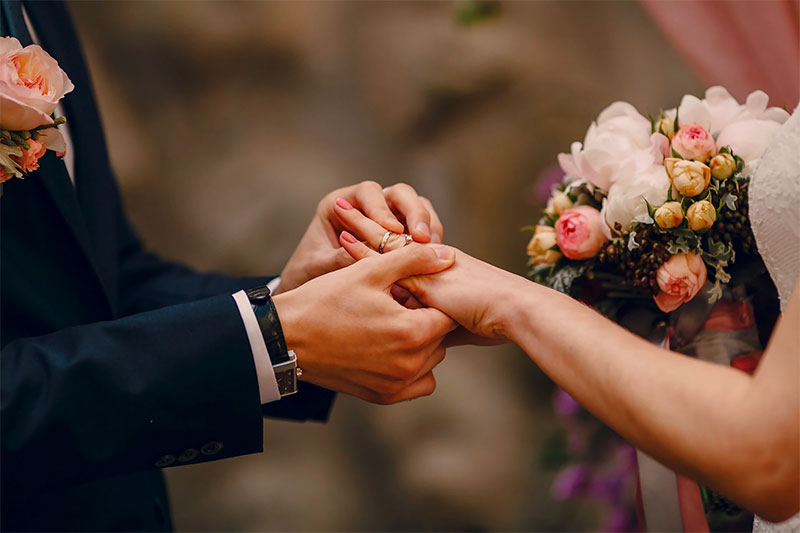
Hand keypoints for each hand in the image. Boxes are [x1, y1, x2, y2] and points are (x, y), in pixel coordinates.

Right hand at [273, 244, 456, 403]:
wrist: (285, 338)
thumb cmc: (325, 300)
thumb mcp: (370, 271)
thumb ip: (413, 260)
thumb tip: (448, 255)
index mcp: (411, 332)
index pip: (447, 314)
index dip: (431, 298)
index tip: (408, 291)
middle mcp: (409, 365)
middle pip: (441, 338)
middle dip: (426, 319)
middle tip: (396, 305)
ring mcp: (396, 385)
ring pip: (431, 360)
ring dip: (420, 343)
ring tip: (389, 325)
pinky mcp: (383, 396)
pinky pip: (417, 383)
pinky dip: (411, 367)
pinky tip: (387, 347)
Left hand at [276, 181, 443, 293]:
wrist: (308, 293)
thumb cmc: (307, 274)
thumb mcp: (318, 267)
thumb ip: (340, 258)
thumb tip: (370, 256)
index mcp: (340, 203)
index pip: (368, 192)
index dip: (382, 209)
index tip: (392, 231)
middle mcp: (366, 205)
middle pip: (399, 194)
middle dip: (414, 212)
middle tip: (422, 237)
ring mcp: (387, 217)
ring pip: (416, 206)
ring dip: (428, 224)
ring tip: (434, 247)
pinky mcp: (402, 235)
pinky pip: (422, 227)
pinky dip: (431, 238)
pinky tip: (433, 257)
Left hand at [336, 208, 526, 340]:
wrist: (513, 312)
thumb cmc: (494, 320)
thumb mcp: (456, 325)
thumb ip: (435, 326)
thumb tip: (423, 343)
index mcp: (437, 270)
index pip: (402, 252)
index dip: (380, 241)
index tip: (357, 231)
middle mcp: (429, 260)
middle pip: (390, 237)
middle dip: (366, 222)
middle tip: (341, 206)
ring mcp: (424, 262)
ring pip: (385, 238)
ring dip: (360, 223)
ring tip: (337, 207)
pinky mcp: (420, 269)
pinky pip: (386, 255)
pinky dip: (362, 247)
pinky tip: (342, 237)